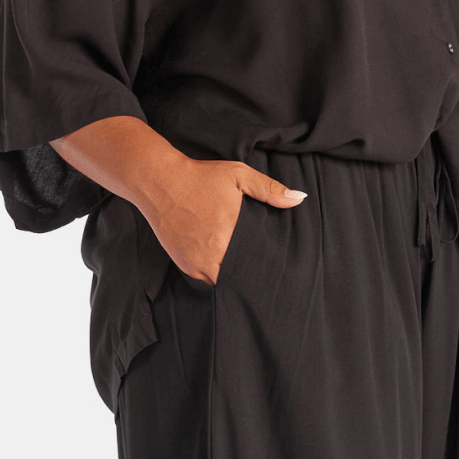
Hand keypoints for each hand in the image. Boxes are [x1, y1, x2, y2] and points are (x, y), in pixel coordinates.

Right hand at [140, 155, 306, 284]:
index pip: (257, 264)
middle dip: (250, 275)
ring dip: (232, 278)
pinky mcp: (184, 265)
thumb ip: (269, 189)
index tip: (276, 267)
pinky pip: (206, 280)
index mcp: (231, 234)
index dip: (266, 268)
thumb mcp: (238, 175)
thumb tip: (299, 199)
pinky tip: (223, 266)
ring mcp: (197, 263)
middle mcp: (214, 254)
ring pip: (223, 282)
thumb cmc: (200, 177)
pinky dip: (215, 275)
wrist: (158, 181)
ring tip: (244, 271)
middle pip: (240, 277)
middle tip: (263, 273)